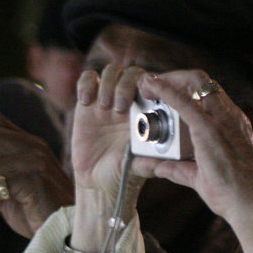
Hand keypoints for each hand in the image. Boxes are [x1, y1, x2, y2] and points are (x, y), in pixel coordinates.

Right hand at [69, 64, 148, 250]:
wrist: (97, 181)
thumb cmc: (123, 173)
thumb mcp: (139, 168)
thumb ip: (150, 162)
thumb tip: (165, 162)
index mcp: (147, 112)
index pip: (153, 84)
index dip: (151, 83)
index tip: (146, 96)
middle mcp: (129, 102)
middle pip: (132, 73)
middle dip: (127, 85)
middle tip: (121, 108)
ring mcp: (107, 100)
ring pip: (111, 71)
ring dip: (109, 84)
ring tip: (105, 106)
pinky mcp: (87, 102)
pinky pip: (87, 78)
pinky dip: (87, 84)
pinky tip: (86, 102)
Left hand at [132, 71, 252, 252]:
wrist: (248, 204)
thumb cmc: (230, 193)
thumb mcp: (199, 176)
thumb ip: (177, 169)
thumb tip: (156, 167)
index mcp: (231, 124)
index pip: (208, 95)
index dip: (186, 89)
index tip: (165, 93)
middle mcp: (230, 117)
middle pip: (201, 84)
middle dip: (175, 80)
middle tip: (151, 86)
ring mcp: (223, 121)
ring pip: (195, 86)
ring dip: (169, 82)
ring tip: (147, 84)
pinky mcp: (210, 130)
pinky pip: (186, 103)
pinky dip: (166, 92)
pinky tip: (152, 86)